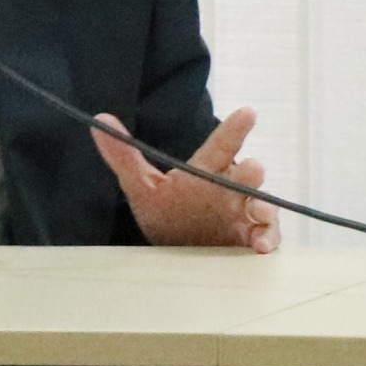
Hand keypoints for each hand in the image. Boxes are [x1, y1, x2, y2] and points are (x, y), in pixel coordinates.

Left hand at [91, 108, 277, 252]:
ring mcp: (243, 215)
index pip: (221, 146)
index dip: (234, 128)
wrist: (174, 253)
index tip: (248, 112)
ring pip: (262, 206)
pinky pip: (265, 238)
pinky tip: (260, 247)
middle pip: (247, 175)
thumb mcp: (141, 186)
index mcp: (206, 173)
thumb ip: (123, 155)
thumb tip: (99, 119)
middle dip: (252, 172)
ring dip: (264, 209)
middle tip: (253, 169)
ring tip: (260, 213)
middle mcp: (229, 191)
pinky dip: (266, 241)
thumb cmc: (165, 213)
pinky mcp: (250, 240)